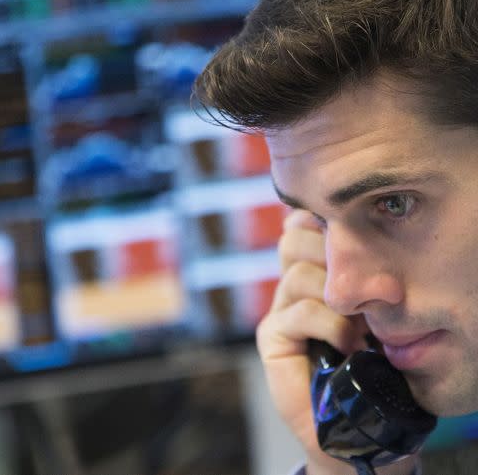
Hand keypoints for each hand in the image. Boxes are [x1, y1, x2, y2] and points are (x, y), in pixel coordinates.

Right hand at [256, 210, 417, 474]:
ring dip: (339, 297)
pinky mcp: (273, 338)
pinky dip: (331, 325)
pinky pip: (300, 311)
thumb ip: (363, 280)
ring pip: (301, 274)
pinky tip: (348, 345)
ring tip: (361, 326)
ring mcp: (280, 311)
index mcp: (316, 273)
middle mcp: (293, 287)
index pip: (305, 226)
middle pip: (295, 239)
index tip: (352, 235)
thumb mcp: (375, 313)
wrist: (356, 426)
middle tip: (364, 284)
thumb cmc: (376, 370)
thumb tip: (373, 243)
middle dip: (331, 252)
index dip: (323, 222)